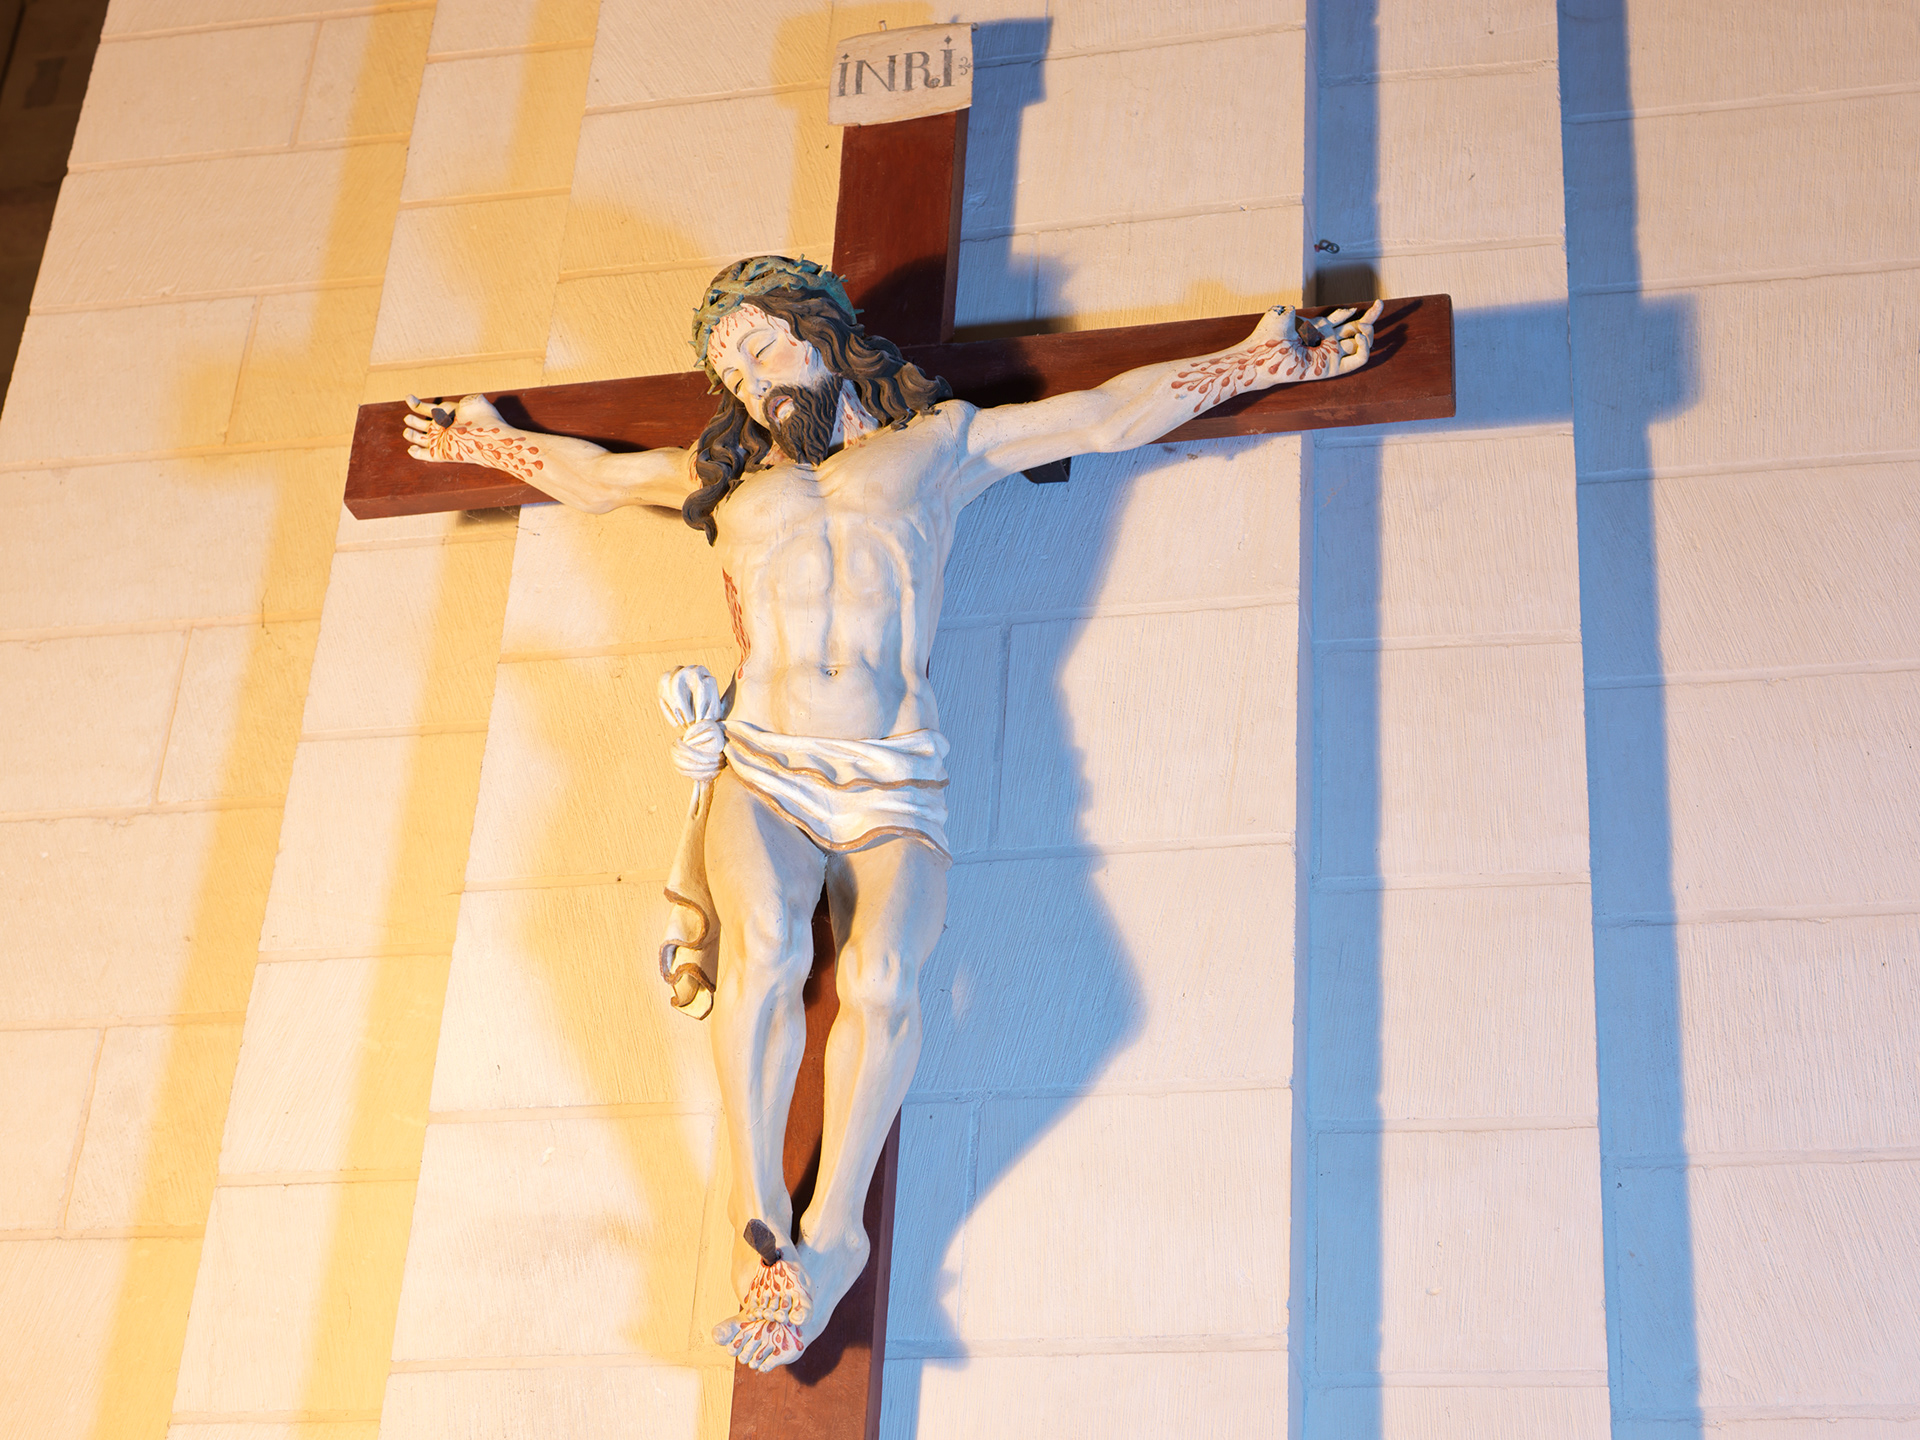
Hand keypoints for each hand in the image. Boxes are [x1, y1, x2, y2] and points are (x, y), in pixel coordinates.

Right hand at [402, 392, 504, 463]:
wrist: (490, 437)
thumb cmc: (486, 419)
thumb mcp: (475, 402)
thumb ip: (467, 398)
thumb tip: (464, 400)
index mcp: (449, 416)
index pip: (430, 409)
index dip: (417, 404)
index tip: (408, 398)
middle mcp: (445, 428)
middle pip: (425, 425)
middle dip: (414, 422)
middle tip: (407, 418)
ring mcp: (442, 441)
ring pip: (423, 439)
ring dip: (413, 436)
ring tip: (406, 432)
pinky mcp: (442, 453)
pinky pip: (426, 455)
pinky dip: (417, 453)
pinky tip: (411, 450)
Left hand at [1246, 299, 1382, 378]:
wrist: (1261, 356)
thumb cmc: (1267, 337)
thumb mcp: (1283, 315)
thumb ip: (1295, 311)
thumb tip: (1297, 308)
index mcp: (1317, 329)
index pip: (1343, 320)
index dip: (1358, 313)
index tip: (1375, 303)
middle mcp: (1326, 341)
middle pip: (1356, 331)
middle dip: (1371, 318)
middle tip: (1379, 304)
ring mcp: (1330, 355)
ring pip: (1360, 345)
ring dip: (1368, 333)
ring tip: (1364, 326)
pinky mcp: (1331, 368)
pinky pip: (1357, 361)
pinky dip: (1364, 349)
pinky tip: (1359, 337)